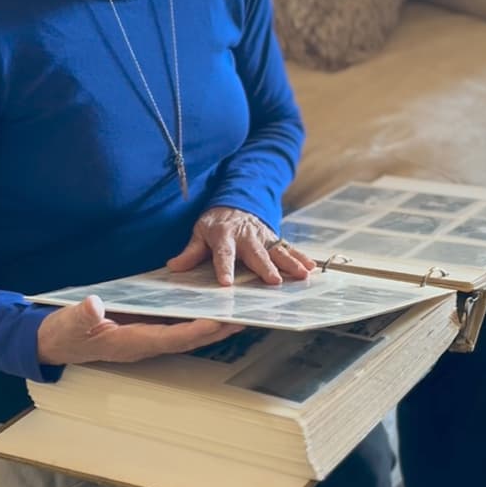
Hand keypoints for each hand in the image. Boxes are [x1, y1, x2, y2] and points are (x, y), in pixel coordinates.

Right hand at [36, 296, 243, 365]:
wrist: (54, 341)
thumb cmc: (63, 332)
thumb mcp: (68, 321)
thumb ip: (82, 315)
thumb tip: (95, 306)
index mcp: (129, 343)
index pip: (170, 338)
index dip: (195, 331)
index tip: (218, 322)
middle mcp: (144, 344)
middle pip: (188, 339)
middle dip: (216, 330)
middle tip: (244, 317)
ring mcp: (146, 338)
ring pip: (186, 334)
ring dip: (212, 327)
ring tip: (238, 314)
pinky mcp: (145, 329)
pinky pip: (177, 325)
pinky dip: (197, 319)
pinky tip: (212, 308)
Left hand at [166, 206, 315, 284]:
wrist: (236, 202)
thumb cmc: (216, 223)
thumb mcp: (199, 233)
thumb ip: (190, 252)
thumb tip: (174, 267)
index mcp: (224, 236)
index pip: (223, 254)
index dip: (224, 268)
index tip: (226, 284)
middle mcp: (246, 236)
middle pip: (256, 254)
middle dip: (266, 267)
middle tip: (274, 281)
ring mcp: (263, 237)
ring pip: (278, 250)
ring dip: (291, 263)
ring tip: (302, 275)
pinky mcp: (275, 238)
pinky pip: (289, 248)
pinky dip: (301, 256)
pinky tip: (311, 267)